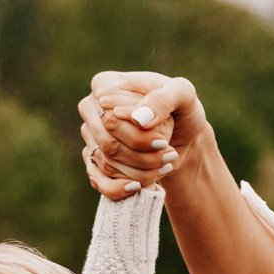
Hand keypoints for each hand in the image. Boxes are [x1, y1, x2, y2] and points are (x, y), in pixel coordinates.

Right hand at [78, 71, 207, 197]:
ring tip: (164, 165)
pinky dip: (118, 189)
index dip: (137, 135)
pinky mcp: (93, 160)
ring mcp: (90, 136)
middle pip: (107, 143)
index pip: (110, 117)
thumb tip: (139, 118)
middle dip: (141, 155)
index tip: (164, 142)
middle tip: (168, 156)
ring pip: (105, 163)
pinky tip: (139, 186)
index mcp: (105, 85)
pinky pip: (97, 181)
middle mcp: (91, 109)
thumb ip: (164, 99)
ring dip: (138, 172)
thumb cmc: (181, 109)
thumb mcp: (183, 94)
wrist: (183, 136)